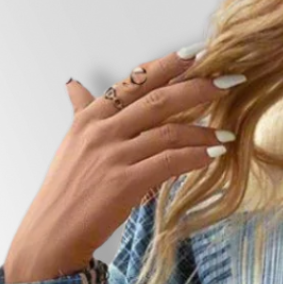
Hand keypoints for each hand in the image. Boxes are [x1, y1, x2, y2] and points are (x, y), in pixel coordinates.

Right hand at [3, 47, 242, 283]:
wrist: (53, 230)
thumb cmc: (67, 190)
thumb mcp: (72, 143)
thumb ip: (82, 112)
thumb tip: (74, 85)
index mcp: (92, 117)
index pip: (135, 82)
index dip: (167, 66)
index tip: (196, 53)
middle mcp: (102, 130)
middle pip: (158, 100)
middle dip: (197, 88)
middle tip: (229, 81)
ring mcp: (113, 156)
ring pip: (168, 133)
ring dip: (204, 132)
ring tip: (229, 134)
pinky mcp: (124, 183)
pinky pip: (168, 163)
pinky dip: (195, 157)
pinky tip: (214, 155)